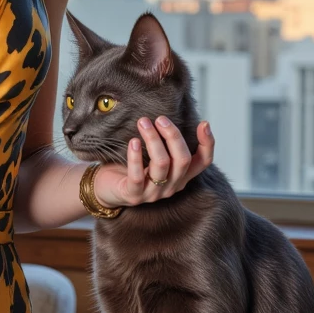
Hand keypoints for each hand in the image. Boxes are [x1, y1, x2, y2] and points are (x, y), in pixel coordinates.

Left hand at [93, 117, 213, 208]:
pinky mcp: (134, 195)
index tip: (204, 123)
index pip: (203, 162)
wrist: (106, 188)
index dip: (207, 144)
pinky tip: (133, 141)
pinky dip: (135, 157)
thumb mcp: (154, 154)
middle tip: (160, 118)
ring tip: (143, 122)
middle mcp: (172, 186)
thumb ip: (165, 142)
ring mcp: (154, 193)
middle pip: (183, 159)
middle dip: (173, 135)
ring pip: (162, 164)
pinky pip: (137, 176)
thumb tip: (170, 117)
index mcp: (181, 176)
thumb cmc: (131, 166)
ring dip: (153, 140)